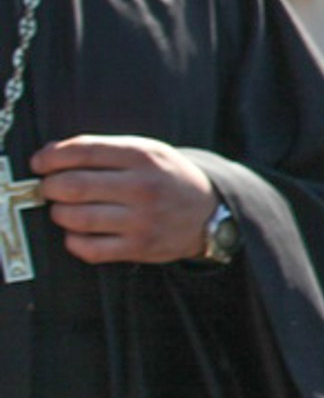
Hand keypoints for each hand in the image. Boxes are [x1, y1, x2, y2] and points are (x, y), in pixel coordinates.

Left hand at [32, 135, 217, 264]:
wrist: (210, 212)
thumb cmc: (168, 178)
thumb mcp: (147, 151)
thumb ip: (103, 149)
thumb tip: (50, 155)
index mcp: (143, 157)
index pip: (82, 151)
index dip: (51, 157)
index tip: (40, 164)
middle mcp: (143, 187)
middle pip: (72, 186)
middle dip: (49, 187)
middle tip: (50, 188)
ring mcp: (142, 220)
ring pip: (76, 218)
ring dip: (60, 213)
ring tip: (65, 209)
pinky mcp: (139, 247)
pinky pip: (88, 248)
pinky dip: (73, 240)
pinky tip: (79, 232)